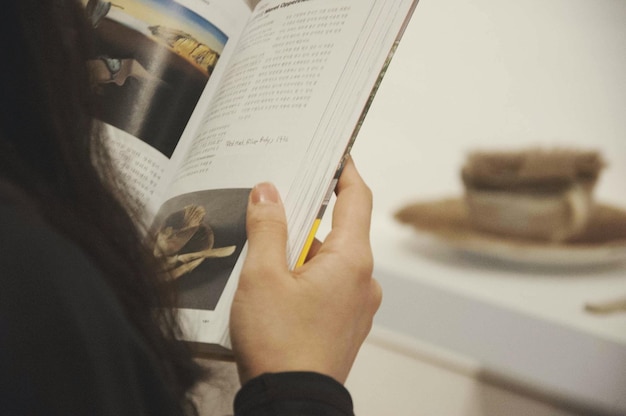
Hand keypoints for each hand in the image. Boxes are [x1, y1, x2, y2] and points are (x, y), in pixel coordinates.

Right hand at [230, 158, 380, 383]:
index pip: (358, 199)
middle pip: (341, 230)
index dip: (347, 171)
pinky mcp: (345, 324)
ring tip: (265, 250)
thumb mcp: (263, 276)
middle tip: (277, 202)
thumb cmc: (280, 344)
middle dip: (310, 215)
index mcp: (352, 260)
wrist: (292, 406)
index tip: (336, 153)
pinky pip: (330, 286)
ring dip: (304, 251)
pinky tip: (275, 285)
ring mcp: (357, 305)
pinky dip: (307, 276)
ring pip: (332, 261)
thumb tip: (269, 192)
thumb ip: (268, 228)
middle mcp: (363, 280)